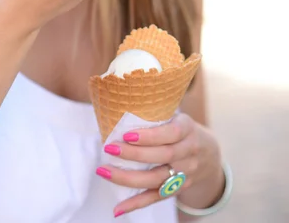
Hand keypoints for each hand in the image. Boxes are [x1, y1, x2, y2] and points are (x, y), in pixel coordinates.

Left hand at [96, 113, 220, 216]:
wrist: (209, 153)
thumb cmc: (181, 128)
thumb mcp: (176, 116)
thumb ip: (155, 114)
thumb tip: (118, 105)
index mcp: (187, 129)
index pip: (170, 134)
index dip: (149, 136)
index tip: (126, 134)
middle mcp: (188, 153)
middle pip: (162, 157)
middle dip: (133, 154)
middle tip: (109, 148)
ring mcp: (185, 173)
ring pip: (156, 179)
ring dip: (128, 178)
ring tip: (104, 172)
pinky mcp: (178, 189)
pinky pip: (156, 198)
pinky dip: (136, 204)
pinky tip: (118, 208)